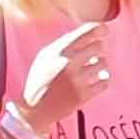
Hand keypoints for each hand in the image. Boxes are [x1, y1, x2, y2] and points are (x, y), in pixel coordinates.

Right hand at [17, 16, 120, 132]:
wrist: (35, 109)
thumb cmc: (40, 80)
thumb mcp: (45, 57)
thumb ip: (64, 44)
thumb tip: (87, 34)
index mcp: (59, 50)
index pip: (87, 32)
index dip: (100, 29)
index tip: (104, 31)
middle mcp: (68, 63)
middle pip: (99, 46)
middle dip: (98, 50)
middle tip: (93, 56)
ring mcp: (76, 80)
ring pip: (103, 63)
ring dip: (101, 65)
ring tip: (94, 69)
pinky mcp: (83, 95)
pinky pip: (105, 82)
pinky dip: (103, 80)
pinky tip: (98, 80)